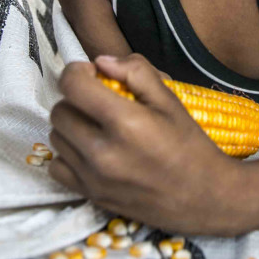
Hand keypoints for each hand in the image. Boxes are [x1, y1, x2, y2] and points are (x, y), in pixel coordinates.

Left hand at [48, 54, 241, 234]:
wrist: (203, 197)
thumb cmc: (190, 145)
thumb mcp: (171, 101)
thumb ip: (137, 72)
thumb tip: (102, 61)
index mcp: (126, 122)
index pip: (72, 85)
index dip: (77, 71)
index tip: (92, 74)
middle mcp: (103, 151)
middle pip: (60, 110)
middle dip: (75, 98)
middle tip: (98, 101)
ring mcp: (93, 176)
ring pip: (56, 137)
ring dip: (71, 125)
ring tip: (96, 126)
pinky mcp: (90, 194)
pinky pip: (57, 166)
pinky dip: (68, 154)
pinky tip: (89, 150)